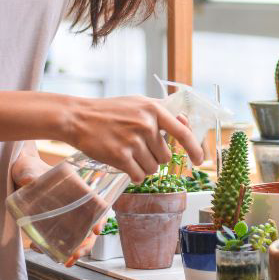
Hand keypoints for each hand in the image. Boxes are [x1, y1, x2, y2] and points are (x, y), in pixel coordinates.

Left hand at [15, 155, 106, 266]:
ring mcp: (63, 215)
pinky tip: (40, 249)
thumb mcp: (28, 170)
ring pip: (77, 237)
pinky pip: (59, 240)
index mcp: (76, 189)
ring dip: (73, 251)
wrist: (16, 173)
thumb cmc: (28, 167)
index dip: (99, 218)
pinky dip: (54, 249)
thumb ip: (29, 175)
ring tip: (64, 261)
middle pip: (88, 227)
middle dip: (85, 245)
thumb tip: (29, 180)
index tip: (96, 230)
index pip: (96, 205)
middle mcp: (74, 205)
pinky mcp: (50, 223)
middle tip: (75, 256)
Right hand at [58, 95, 203, 182]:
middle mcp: (146, 125)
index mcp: (154, 109)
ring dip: (143, 167)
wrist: (79, 118)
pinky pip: (138, 176)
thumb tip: (185, 123)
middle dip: (155, 158)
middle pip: (166, 157)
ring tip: (129, 154)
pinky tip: (125, 165)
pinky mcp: (120, 157)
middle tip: (139, 149)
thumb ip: (162, 112)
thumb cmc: (110, 111)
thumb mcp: (138, 103)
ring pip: (152, 169)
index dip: (194, 149)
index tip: (199, 160)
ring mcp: (134, 141)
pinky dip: (134, 175)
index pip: (183, 133)